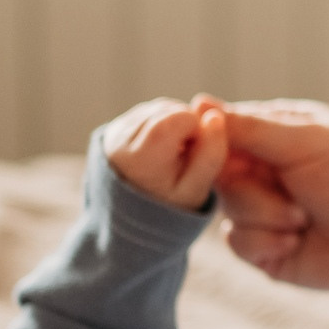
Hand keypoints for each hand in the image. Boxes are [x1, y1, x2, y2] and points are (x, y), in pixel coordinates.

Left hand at [102, 98, 227, 210]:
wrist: (131, 220)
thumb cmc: (169, 206)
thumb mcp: (197, 189)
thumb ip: (211, 154)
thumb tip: (215, 116)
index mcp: (145, 153)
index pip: (186, 117)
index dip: (198, 134)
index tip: (190, 160)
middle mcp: (123, 137)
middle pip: (171, 109)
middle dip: (184, 129)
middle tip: (180, 160)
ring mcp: (115, 131)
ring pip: (160, 108)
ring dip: (172, 127)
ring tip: (170, 158)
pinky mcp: (113, 129)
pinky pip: (146, 113)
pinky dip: (158, 127)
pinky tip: (159, 152)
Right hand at [211, 100, 328, 328]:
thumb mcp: (306, 142)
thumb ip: (250, 127)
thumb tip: (196, 103)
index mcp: (279, 132)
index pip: (222, 127)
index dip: (211, 138)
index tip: (212, 142)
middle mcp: (268, 168)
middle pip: (218, 171)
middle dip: (252, 184)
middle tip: (292, 188)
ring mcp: (266, 209)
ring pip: (227, 208)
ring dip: (267, 214)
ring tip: (306, 217)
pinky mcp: (267, 249)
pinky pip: (237, 242)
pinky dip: (267, 242)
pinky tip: (299, 242)